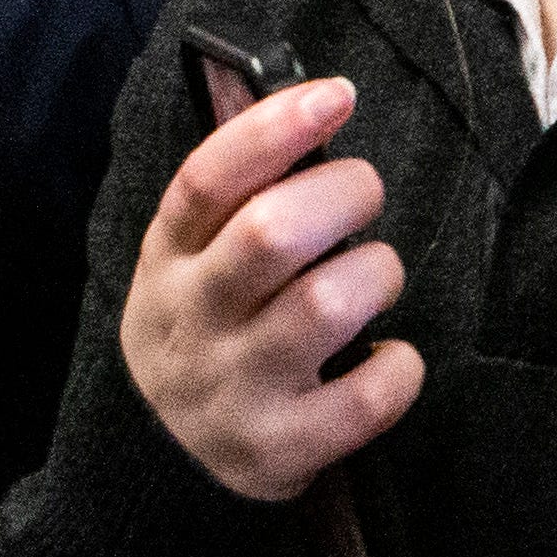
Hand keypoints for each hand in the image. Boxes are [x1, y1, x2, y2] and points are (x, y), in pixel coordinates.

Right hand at [121, 76, 422, 501]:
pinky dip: (398, 368)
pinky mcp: (277, 451)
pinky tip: (387, 357)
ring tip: (373, 278)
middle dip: (345, 193)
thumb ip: (238, 196)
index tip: (337, 94)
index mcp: (167, 258)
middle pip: (272, 233)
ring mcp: (233, 389)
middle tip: (364, 196)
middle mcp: (193, 321)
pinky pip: (364, 400)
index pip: (208, 179)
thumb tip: (315, 107)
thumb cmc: (206, 326)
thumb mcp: (189, 258)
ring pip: (325, 306)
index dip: (275, 128)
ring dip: (376, 274)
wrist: (157, 462)